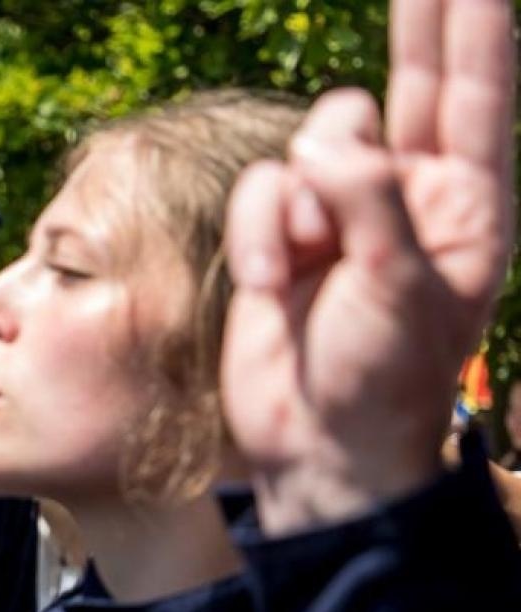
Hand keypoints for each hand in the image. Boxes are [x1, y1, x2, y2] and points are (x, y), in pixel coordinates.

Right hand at [221, 0, 514, 534]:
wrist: (316, 449)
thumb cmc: (381, 381)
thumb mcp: (401, 290)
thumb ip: (373, 202)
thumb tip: (329, 147)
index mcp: (466, 207)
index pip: (475, 95)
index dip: (474, 26)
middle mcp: (406, 198)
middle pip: (409, 85)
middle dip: (418, 26)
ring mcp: (340, 216)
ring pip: (315, 142)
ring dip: (301, 198)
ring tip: (303, 264)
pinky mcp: (278, 238)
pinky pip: (261, 191)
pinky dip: (256, 234)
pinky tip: (265, 285)